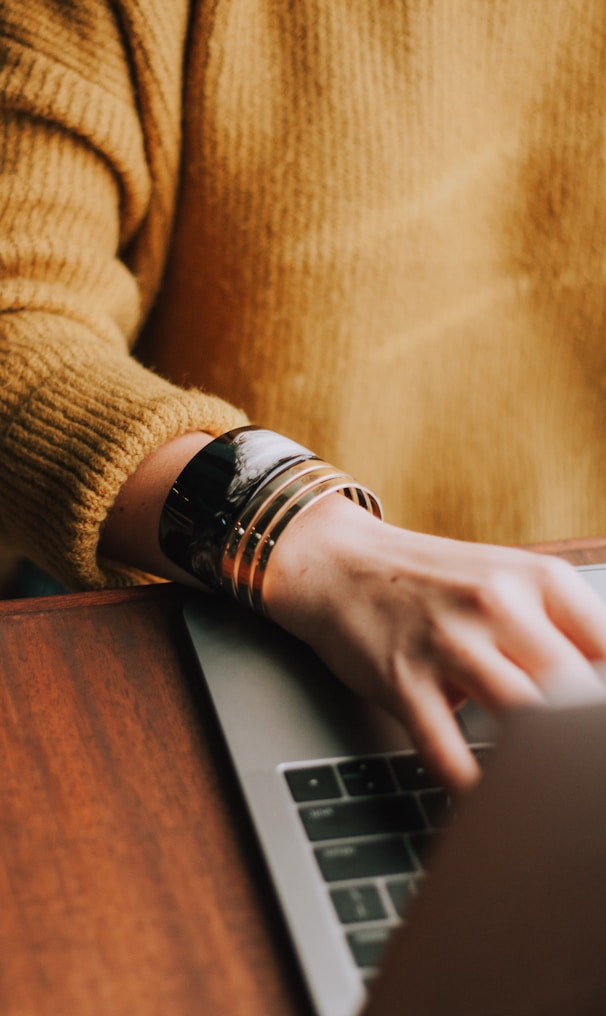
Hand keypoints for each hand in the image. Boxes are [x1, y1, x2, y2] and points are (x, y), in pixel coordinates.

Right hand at [263, 495, 605, 790]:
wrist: (340, 564)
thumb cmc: (431, 582)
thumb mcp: (507, 582)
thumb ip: (560, 632)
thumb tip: (600, 706)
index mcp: (538, 579)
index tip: (598, 739)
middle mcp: (497, 603)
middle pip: (574, 692)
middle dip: (582, 742)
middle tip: (581, 773)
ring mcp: (448, 642)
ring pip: (522, 720)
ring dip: (538, 766)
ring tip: (546, 793)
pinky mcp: (403, 678)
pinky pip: (447, 750)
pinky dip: (471, 786)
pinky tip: (484, 798)